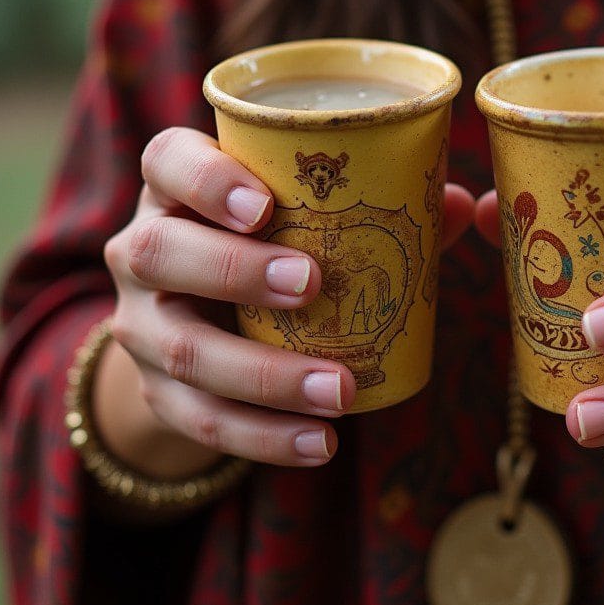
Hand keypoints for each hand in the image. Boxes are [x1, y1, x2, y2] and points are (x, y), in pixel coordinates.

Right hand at [102, 126, 474, 473]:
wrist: (203, 319)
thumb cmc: (272, 242)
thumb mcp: (304, 215)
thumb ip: (380, 206)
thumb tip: (463, 205)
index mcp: (176, 187)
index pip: (167, 161)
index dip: (205, 179)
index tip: (264, 204)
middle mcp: (143, 247)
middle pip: (160, 250)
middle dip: (235, 270)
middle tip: (312, 284)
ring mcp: (140, 323)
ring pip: (179, 348)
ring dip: (263, 372)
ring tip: (340, 389)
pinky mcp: (155, 390)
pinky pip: (197, 420)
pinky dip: (261, 436)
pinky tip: (319, 443)